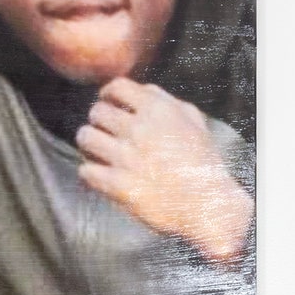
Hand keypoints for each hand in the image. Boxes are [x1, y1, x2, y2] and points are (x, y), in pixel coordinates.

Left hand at [76, 77, 251, 261]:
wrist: (208, 207)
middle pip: (97, 112)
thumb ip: (169, 102)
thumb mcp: (196, 124)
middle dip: (99, 121)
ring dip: (90, 145)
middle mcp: (139, 129)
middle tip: (106, 133)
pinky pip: (86, 171)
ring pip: (86, 137)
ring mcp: (126, 157)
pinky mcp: (118, 184)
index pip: (117, 86)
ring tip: (99, 153)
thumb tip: (145, 91)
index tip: (108, 103)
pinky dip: (91, 173)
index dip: (108, 94)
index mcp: (159, 111)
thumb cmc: (204, 166)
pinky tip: (101, 177)